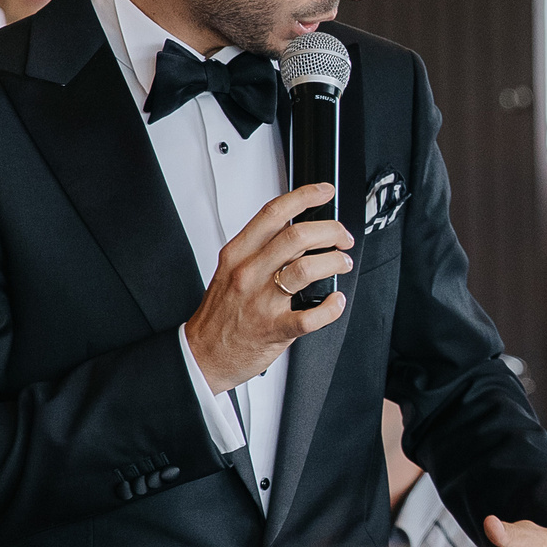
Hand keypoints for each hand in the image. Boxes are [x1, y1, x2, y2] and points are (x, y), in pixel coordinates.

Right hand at [183, 183, 352, 393]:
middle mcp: (249, 273)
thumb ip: (259, 249)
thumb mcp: (229, 270)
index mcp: (238, 255)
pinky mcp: (274, 329)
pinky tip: (336, 301)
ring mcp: (261, 301)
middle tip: (343, 237)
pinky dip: (331, 307)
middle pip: (296, 236)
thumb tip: (295, 229)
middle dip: (330, 231)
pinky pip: (310, 316)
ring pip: (306, 268)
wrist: (203, 354)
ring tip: (342, 263)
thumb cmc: (220, 314)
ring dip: (334, 262)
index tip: (324, 192)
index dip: (304, 197)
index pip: (273, 214)